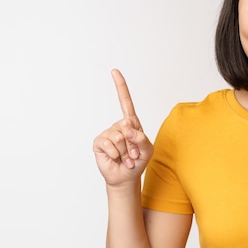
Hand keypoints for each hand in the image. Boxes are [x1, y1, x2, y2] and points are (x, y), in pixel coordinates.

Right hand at [93, 69, 153, 186]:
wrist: (126, 176)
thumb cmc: (138, 161)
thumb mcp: (147, 150)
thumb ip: (142, 139)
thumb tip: (127, 129)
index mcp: (132, 123)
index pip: (125, 102)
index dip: (120, 87)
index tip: (114, 71)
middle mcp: (119, 125)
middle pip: (127, 126)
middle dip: (133, 144)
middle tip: (133, 154)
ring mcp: (108, 133)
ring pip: (119, 137)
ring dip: (125, 151)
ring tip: (125, 157)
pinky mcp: (99, 142)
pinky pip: (109, 144)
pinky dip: (116, 154)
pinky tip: (116, 158)